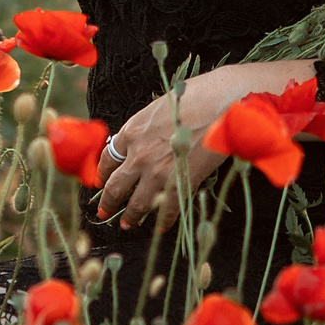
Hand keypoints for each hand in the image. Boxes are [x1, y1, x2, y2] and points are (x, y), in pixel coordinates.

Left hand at [93, 59, 315, 230]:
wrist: (222, 104)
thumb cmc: (194, 97)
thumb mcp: (157, 108)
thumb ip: (144, 129)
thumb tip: (140, 142)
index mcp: (131, 132)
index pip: (107, 159)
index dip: (103, 174)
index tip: (102, 182)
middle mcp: (138, 155)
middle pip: (115, 186)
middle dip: (108, 203)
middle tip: (104, 212)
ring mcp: (158, 173)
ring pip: (137, 204)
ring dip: (130, 217)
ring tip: (127, 224)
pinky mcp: (180, 185)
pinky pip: (166, 210)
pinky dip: (162, 221)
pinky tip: (160, 227)